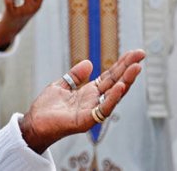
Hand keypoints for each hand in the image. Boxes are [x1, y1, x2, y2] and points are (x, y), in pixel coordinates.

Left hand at [19, 49, 144, 153]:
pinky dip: (112, 97)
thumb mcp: (61, 85)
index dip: (121, 64)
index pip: (110, 76)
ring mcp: (93, 110)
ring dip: (126, 81)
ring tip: (136, 67)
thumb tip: (88, 62)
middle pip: (116, 82)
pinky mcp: (88, 120)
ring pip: (114, 94)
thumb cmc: (47, 107)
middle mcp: (95, 101)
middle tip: (141, 54)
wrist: (35, 123)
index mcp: (90, 92)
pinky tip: (121, 86)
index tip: (134, 53)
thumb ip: (75, 75)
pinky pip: (103, 108)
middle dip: (128, 68)